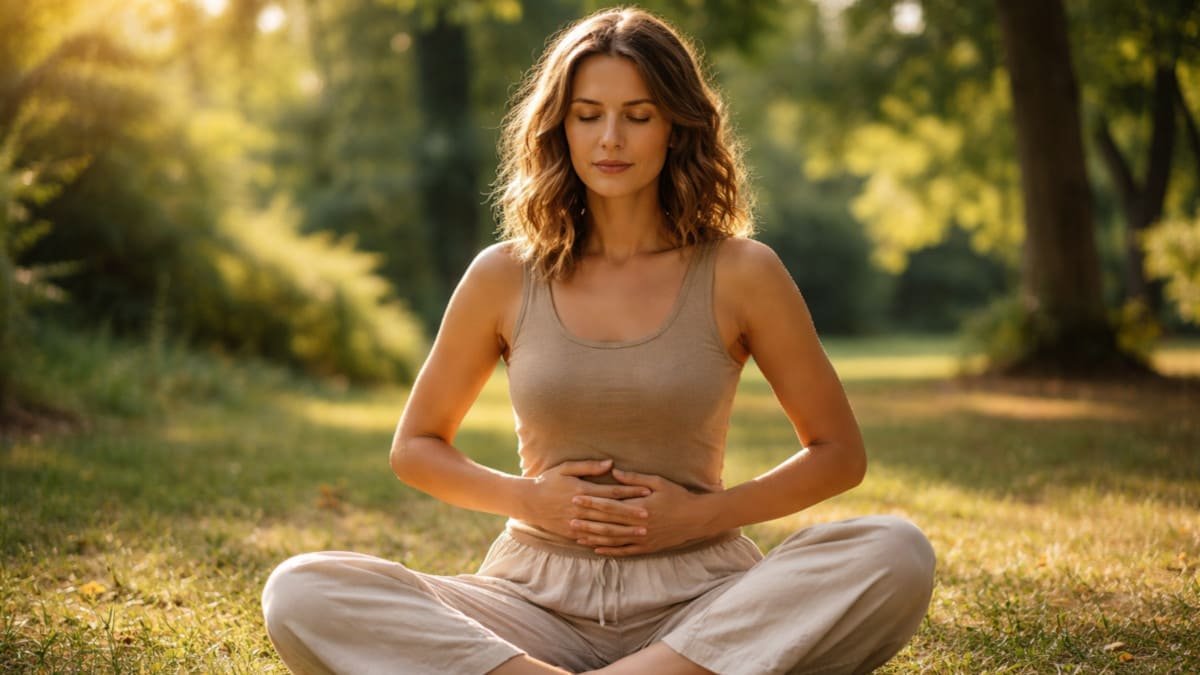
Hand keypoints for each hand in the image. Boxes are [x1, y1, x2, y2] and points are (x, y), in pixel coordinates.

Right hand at [519, 459, 650, 542]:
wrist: (528, 502)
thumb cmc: (548, 481)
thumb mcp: (566, 468)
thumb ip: (589, 466)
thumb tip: (611, 464)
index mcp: (582, 489)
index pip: (612, 491)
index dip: (631, 491)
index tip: (647, 492)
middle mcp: (581, 507)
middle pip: (612, 511)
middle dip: (632, 513)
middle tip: (651, 516)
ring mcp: (576, 522)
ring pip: (605, 527)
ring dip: (625, 530)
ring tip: (641, 531)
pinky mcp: (571, 533)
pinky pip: (592, 538)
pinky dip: (607, 541)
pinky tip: (620, 543)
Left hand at [570, 468, 716, 556]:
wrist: (697, 519)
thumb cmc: (678, 497)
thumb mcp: (658, 482)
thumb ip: (634, 479)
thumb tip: (613, 471)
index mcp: (640, 507)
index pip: (610, 505)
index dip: (591, 502)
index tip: (576, 498)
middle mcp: (639, 525)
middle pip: (607, 524)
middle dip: (586, 521)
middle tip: (568, 518)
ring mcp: (642, 538)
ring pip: (612, 540)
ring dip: (593, 538)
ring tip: (576, 535)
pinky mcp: (647, 547)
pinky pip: (624, 551)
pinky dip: (609, 551)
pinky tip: (597, 549)